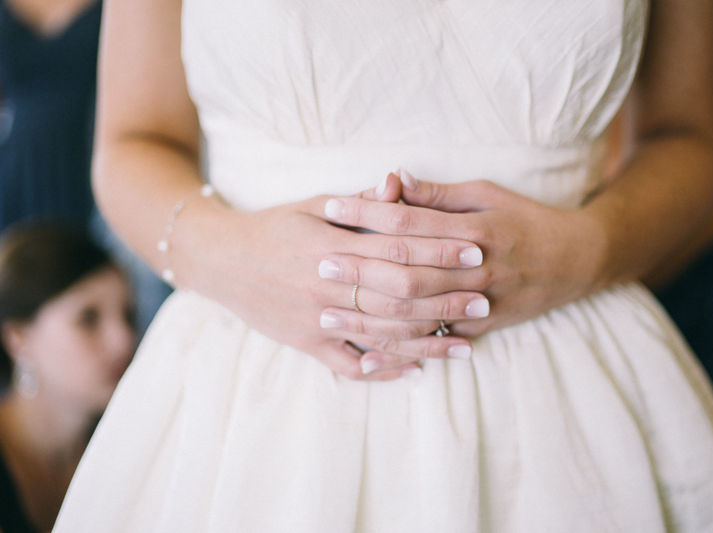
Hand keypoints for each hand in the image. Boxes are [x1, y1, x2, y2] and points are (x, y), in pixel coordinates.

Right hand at [176, 174, 485, 379]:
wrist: (220, 260)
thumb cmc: (273, 226)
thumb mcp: (311, 204)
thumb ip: (359, 202)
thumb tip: (398, 184)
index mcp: (331, 245)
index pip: (397, 248)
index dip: (439, 251)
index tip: (476, 251)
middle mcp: (327, 285)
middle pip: (398, 296)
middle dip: (445, 299)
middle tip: (485, 300)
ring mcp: (316, 320)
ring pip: (381, 335)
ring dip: (427, 341)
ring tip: (465, 345)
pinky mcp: (307, 345)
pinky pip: (350, 364)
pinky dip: (383, 370)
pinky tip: (414, 371)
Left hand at [321, 170, 606, 337]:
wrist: (577, 261)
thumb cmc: (527, 219)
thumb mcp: (488, 194)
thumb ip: (439, 193)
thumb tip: (393, 179)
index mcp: (475, 230)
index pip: (410, 222)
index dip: (368, 214)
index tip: (331, 208)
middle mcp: (476, 270)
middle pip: (407, 272)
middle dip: (360, 270)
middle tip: (318, 266)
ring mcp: (480, 304)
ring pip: (417, 314)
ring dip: (370, 318)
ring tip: (328, 315)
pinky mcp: (480, 328)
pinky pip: (434, 342)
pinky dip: (401, 350)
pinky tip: (368, 355)